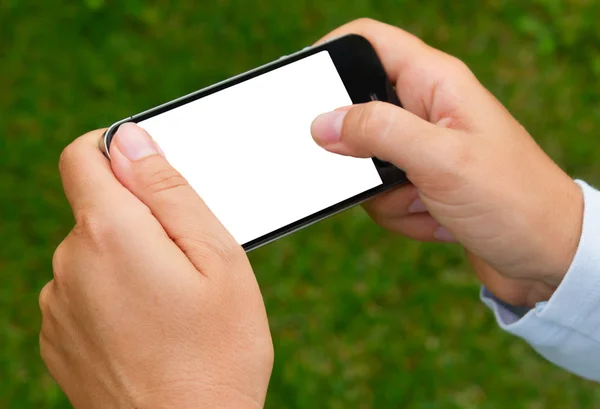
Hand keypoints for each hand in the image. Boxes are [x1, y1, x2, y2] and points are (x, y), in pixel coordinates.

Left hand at [40, 124, 272, 408]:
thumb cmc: (217, 352)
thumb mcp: (216, 257)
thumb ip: (168, 190)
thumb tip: (130, 140)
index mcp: (109, 233)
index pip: (85, 155)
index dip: (118, 149)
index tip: (152, 173)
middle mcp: (68, 265)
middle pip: (99, 208)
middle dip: (142, 219)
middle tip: (189, 264)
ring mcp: (57, 306)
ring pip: (94, 252)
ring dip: (129, 259)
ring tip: (173, 306)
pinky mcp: (58, 338)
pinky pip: (84, 291)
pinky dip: (114, 294)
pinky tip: (150, 330)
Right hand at [311, 19, 583, 306]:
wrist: (545, 257)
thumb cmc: (514, 200)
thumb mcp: (441, 160)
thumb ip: (378, 132)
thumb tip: (322, 123)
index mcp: (435, 83)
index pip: (370, 41)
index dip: (332, 55)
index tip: (302, 89)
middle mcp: (424, 111)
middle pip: (356, 113)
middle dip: (359, 154)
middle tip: (388, 173)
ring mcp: (419, 150)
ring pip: (362, 163)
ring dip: (386, 195)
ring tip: (428, 202)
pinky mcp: (418, 184)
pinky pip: (379, 196)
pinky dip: (401, 214)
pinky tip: (436, 219)